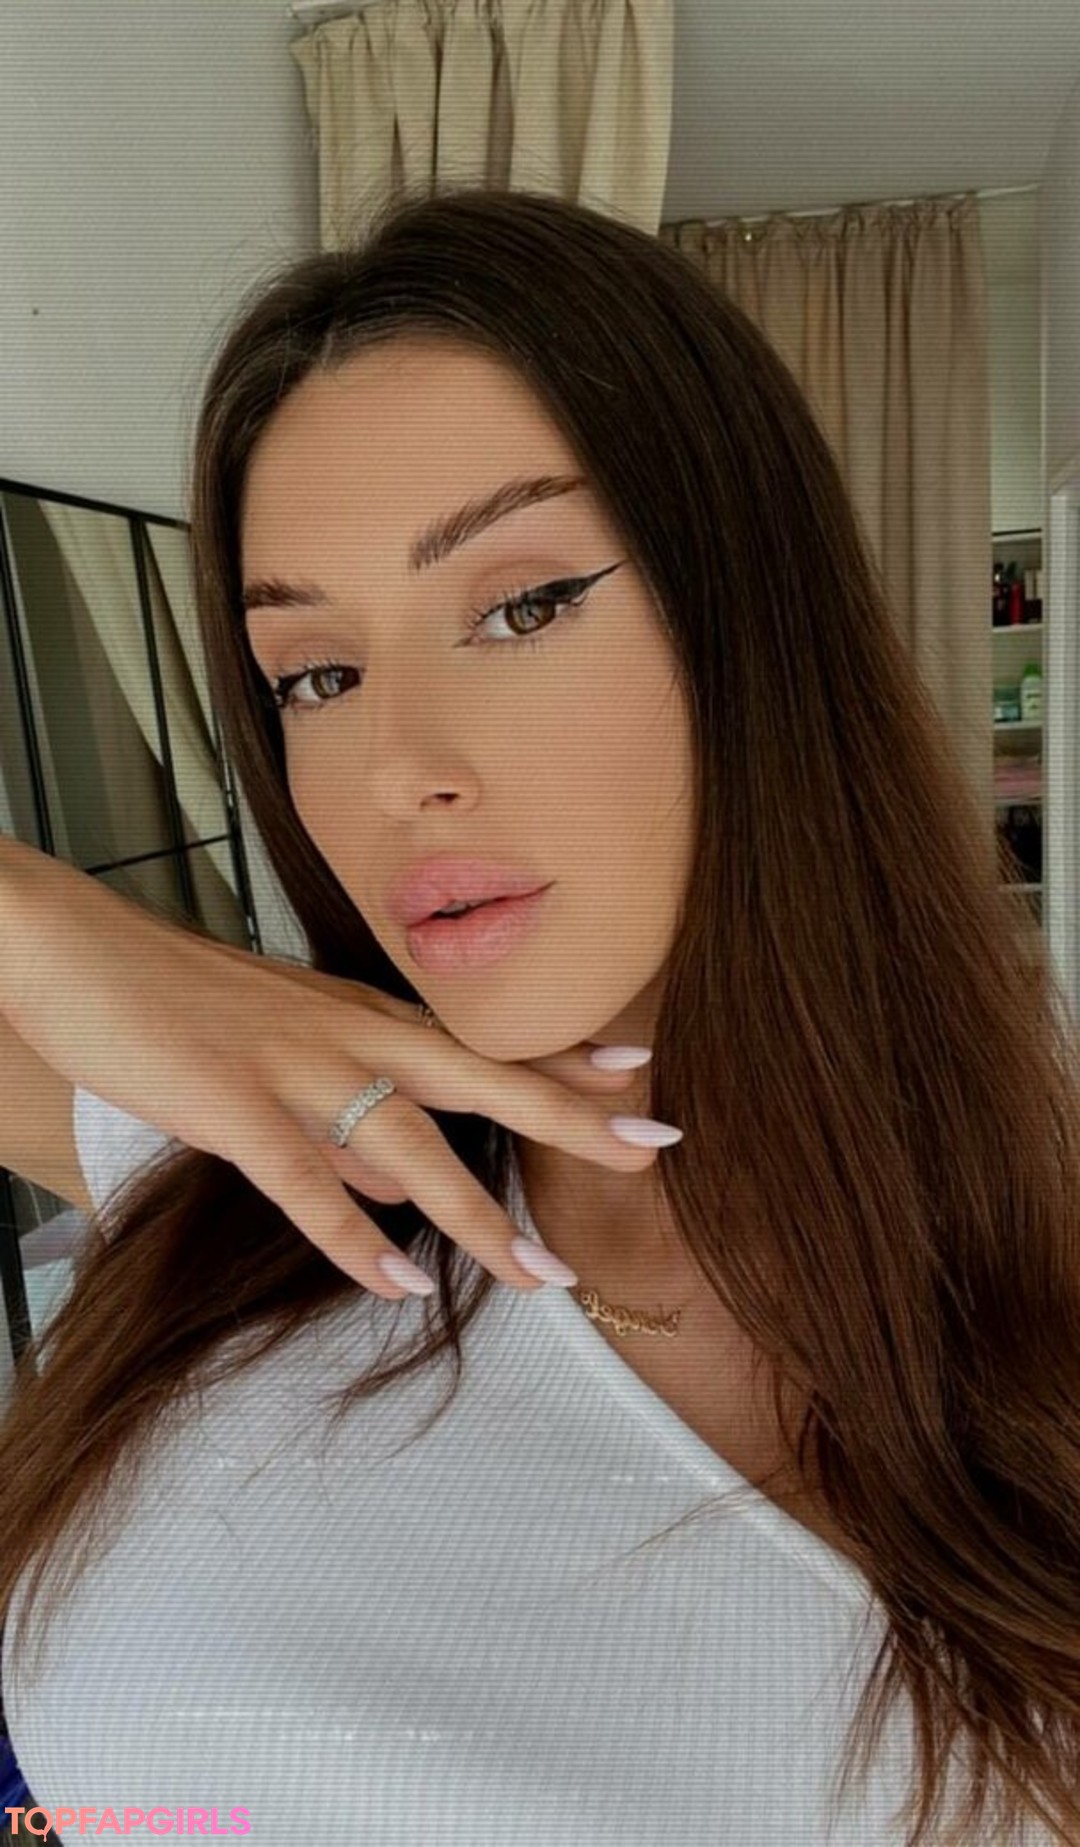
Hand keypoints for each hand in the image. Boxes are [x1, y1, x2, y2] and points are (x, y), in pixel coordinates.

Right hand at [1, 852, 663, 1298]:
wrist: (80, 955)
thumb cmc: (180, 1006)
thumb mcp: (284, 1055)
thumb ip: (349, 1130)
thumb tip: (406, 1198)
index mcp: (362, 1016)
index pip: (480, 1041)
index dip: (563, 1057)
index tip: (641, 1069)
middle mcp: (348, 1031)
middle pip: (479, 1076)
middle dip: (569, 1115)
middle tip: (650, 1147)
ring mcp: (295, 1064)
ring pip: (408, 1144)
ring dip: (476, 1216)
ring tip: (540, 1276)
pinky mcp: (234, 1104)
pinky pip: (306, 1183)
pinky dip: (356, 1239)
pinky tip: (401, 1284)